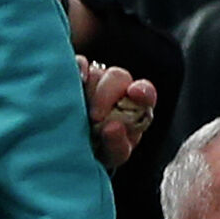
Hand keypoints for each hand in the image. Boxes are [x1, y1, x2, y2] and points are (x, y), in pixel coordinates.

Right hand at [78, 56, 157, 170]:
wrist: (74, 149)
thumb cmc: (99, 151)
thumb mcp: (111, 155)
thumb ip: (117, 146)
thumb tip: (112, 127)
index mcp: (135, 107)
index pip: (145, 93)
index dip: (143, 91)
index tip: (134, 93)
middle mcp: (118, 88)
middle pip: (118, 77)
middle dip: (106, 96)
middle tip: (95, 118)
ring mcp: (96, 79)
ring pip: (97, 74)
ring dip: (88, 92)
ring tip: (78, 115)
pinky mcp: (75, 74)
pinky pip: (78, 63)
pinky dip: (77, 69)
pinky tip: (74, 81)